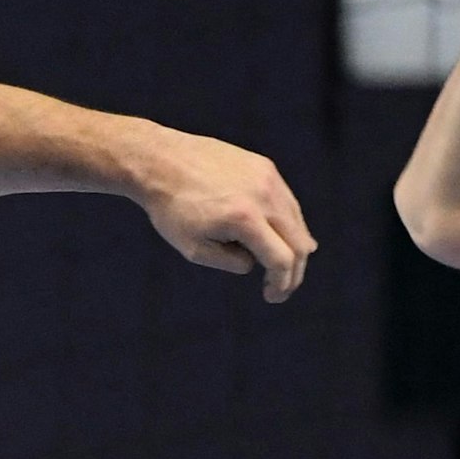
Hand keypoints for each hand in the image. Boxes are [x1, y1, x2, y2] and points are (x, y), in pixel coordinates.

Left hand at [125, 122, 314, 301]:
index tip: (272, 297)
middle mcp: (263, 195)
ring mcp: (268, 177)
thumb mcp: (193, 248)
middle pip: (299, 242)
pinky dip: (286, 223)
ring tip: (278, 265)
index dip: (282, 284)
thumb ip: (230, 262)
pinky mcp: (265, 166)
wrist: (160, 161)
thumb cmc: (171, 209)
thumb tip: (257, 262)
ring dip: (293, 247)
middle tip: (280, 287)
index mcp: (245, 218)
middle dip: (294, 271)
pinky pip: (286, 201)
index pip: (282, 260)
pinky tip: (278, 237)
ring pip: (297, 221)